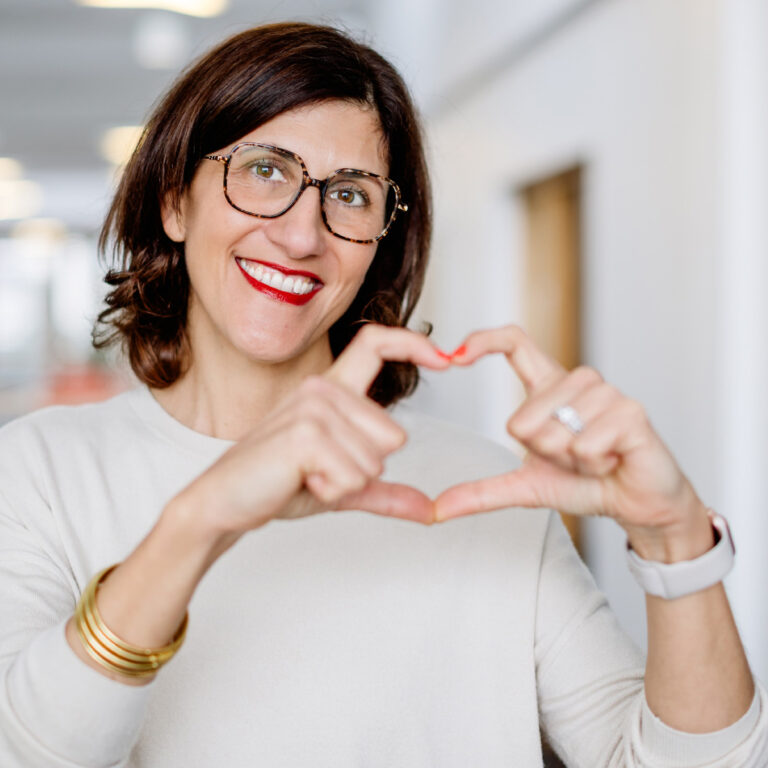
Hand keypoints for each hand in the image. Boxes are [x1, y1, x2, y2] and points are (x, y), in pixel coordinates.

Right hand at [176, 325, 450, 536]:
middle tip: (320, 469)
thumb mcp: (341, 484)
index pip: (375, 345)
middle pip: (394, 435)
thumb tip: (429, 509)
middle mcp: (322, 388)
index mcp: (331, 389)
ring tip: (306, 474)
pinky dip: (332, 491)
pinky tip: (300, 480)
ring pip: (376, 461)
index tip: (446, 359)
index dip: (413, 343)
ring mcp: (313, 408)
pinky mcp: (305, 434)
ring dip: (346, 482)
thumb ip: (384, 491)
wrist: (224, 503)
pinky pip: (355, 477)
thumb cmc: (277, 483)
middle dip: (365, 468)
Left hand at [434, 325, 712, 559]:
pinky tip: (613, 459)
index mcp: (549, 388)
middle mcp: (576, 381)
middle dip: (543, 452)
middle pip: (523, 417)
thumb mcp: (526, 487)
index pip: (515, 343)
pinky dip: (593, 465)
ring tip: (596, 457)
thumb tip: (436, 509)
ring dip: (571, 460)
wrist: (637, 504)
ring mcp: (606, 393)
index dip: (484, 340)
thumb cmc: (585, 484)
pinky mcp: (630, 411)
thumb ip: (482, 492)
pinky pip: (585, 445)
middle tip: (573, 457)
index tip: (457, 355)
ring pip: (555, 432)